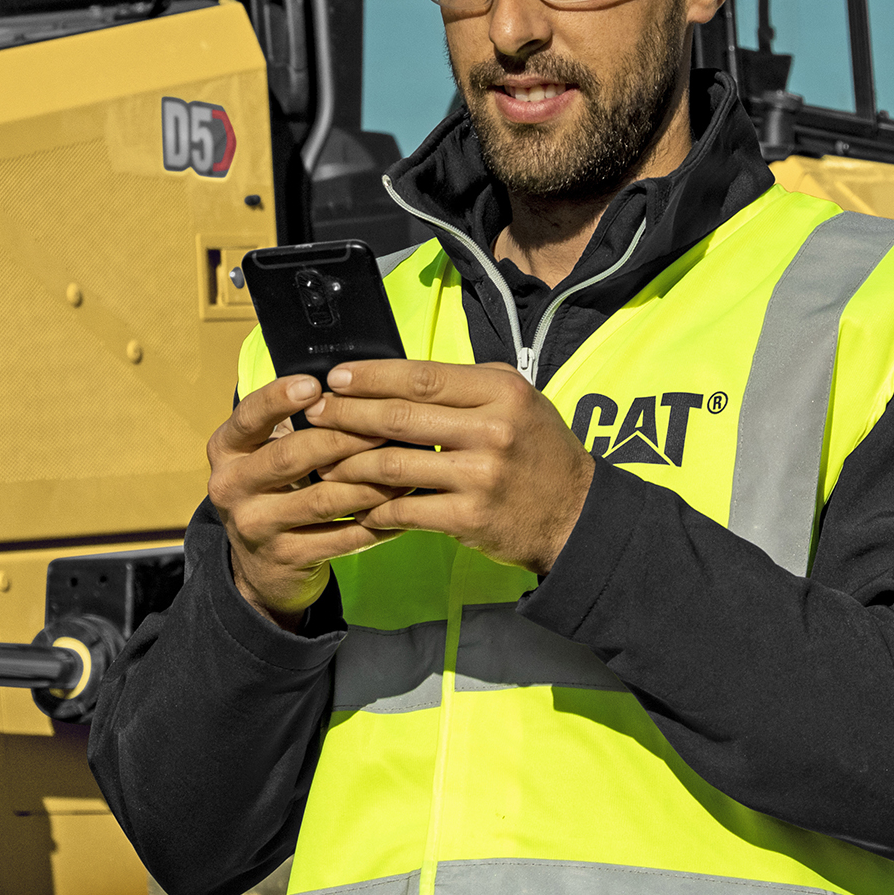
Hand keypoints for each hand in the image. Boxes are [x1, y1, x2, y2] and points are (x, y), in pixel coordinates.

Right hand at [208, 374, 398, 627]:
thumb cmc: (274, 488)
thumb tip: (352, 387)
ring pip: (322, 499)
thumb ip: (292, 423)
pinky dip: (377, 522)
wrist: (259, 566)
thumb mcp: (264, 454)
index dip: (279, 398)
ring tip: (405, 465)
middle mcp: (230, 487)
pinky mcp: (286, 558)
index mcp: (225, 450)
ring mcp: (256, 526)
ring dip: (370, 481)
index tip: (315, 384)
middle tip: (385, 425)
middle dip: (342, 438)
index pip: (248, 417)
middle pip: (290, 456)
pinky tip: (402, 506)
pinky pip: (342, 538)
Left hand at [311, 360, 596, 574]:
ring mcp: (481, 477)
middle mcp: (493, 430)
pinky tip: (359, 507)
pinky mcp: (470, 518)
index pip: (422, 376)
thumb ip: (467, 385)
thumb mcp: (519, 401)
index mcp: (502, 391)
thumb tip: (398, 375)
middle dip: (348, 415)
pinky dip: (376, 509)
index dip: (372, 376)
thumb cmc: (539, 451)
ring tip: (324, 463)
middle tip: (316, 413)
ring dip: (350, 464)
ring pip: (394, 465)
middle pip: (401, 417)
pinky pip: (407, 511)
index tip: (337, 377)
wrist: (577, 516)